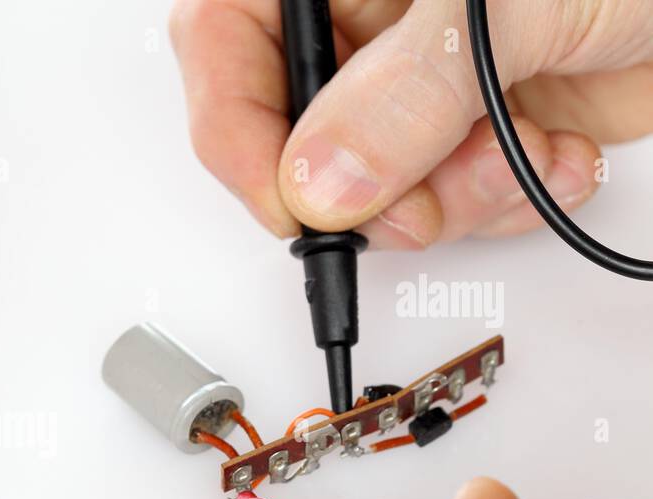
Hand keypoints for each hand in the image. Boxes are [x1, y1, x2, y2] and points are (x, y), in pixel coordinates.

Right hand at [169, 0, 652, 247]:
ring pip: (364, 184)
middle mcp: (371, 16)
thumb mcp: (515, 2)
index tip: (291, 200)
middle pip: (288, 128)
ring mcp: (418, 76)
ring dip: (444, 203)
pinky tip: (549, 154)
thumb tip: (320, 177)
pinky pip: (437, 200)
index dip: (236, 127)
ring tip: (513, 158)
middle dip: (361, 188)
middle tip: (412, 201)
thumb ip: (412, 87)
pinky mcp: (469, 125)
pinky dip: (495, 203)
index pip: (224, 36)